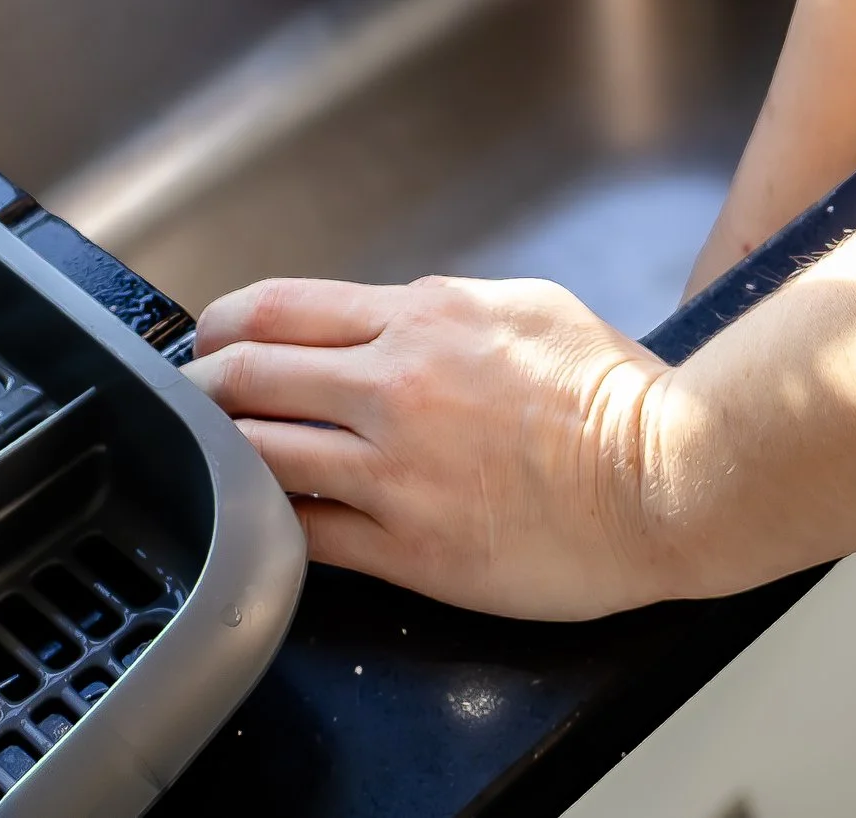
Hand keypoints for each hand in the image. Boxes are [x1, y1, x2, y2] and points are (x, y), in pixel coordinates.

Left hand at [184, 273, 678, 617]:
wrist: (663, 475)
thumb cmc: (614, 392)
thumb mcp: (525, 306)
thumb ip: (444, 311)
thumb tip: (392, 322)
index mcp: (423, 318)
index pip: (279, 308)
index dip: (223, 324)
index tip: (211, 339)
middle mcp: (394, 387)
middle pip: (246, 377)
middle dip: (201, 387)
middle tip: (191, 401)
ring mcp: (393, 473)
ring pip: (257, 459)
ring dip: (221, 459)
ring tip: (211, 465)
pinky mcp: (407, 550)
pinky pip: (305, 538)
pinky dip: (272, 528)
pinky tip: (265, 525)